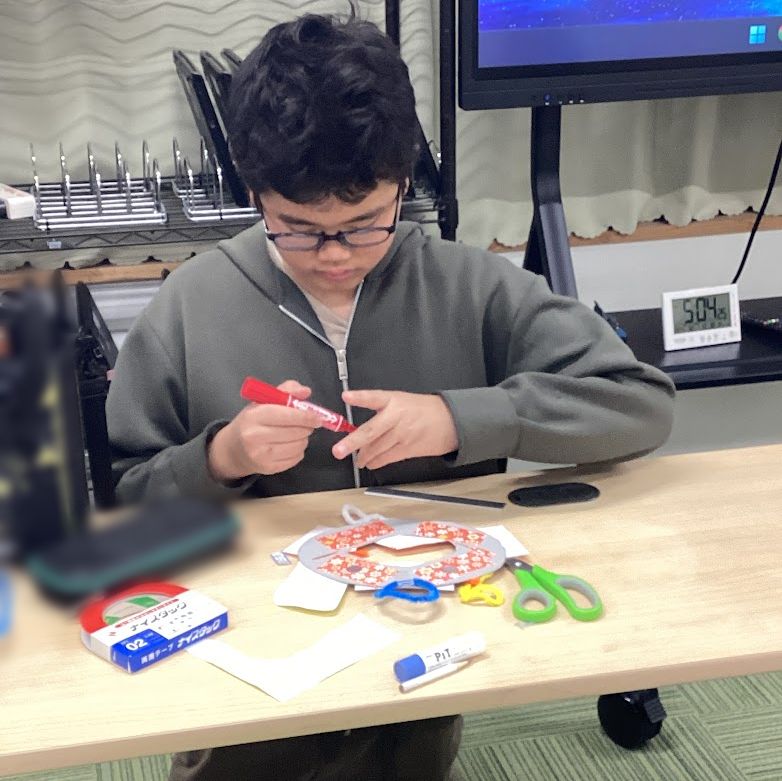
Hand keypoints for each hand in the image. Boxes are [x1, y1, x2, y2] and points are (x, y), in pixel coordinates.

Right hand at [208, 380, 320, 480]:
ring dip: (303, 438)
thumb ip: (286, 391)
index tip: (318, 416)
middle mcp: (255, 436)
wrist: (233, 449)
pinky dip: (298, 451)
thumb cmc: (251, 422)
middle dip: (307, 427)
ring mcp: (261, 455)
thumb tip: (306, 391)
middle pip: (296, 432)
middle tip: (307, 424)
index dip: (306, 416)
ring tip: (295, 434)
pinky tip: (290, 445)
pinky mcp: (268, 468)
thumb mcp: (263, 401)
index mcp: (254, 416)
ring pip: (298, 445)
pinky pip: (296, 458)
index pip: (287, 415)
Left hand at [332, 390, 457, 469]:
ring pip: (377, 448)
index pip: (374, 397)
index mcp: (394, 400)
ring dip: (363, 456)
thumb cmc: (422, 410)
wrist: (450, 421)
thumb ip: (381, 412)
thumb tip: (359, 430)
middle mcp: (396, 417)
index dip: (359, 397)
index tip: (346, 396)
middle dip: (352, 442)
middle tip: (338, 450)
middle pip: (370, 431)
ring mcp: (402, 435)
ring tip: (357, 459)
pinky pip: (387, 458)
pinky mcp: (408, 449)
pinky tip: (370, 463)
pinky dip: (376, 462)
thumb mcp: (402, 401)